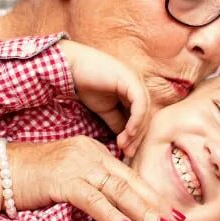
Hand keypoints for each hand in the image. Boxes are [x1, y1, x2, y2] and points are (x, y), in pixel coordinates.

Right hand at [9, 136, 179, 220]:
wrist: (0, 174)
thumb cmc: (33, 183)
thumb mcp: (69, 181)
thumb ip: (93, 189)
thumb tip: (118, 211)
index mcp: (94, 152)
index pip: (130, 176)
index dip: (154, 195)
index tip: (175, 214)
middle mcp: (89, 153)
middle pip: (129, 181)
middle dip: (156, 204)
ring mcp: (75, 164)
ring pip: (116, 189)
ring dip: (141, 211)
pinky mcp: (60, 178)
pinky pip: (91, 198)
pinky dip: (110, 215)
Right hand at [58, 40, 150, 157]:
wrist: (73, 68)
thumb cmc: (86, 85)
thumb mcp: (105, 109)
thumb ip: (116, 122)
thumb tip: (125, 138)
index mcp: (134, 92)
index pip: (142, 118)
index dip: (136, 136)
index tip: (126, 151)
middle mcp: (139, 86)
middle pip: (146, 116)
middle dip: (138, 137)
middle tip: (128, 153)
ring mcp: (137, 81)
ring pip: (145, 112)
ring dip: (136, 132)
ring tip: (126, 145)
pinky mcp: (132, 79)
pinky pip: (140, 104)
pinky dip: (136, 119)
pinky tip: (128, 132)